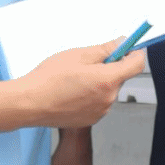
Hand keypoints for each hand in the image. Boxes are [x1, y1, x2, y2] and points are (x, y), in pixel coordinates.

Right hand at [22, 37, 146, 128]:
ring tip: (76, 79)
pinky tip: (72, 92)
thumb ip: (105, 49)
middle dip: (111, 67)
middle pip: (121, 77)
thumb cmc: (48, 79)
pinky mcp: (89, 120)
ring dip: (100, 82)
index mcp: (107, 81)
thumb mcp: (78, 55)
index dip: (135, 53)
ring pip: (109, 90)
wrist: (27, 104)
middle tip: (90, 62)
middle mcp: (108, 99)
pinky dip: (92, 95)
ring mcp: (99, 112)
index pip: (137, 65)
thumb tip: (122, 43)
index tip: (129, 47)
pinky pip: (99, 103)